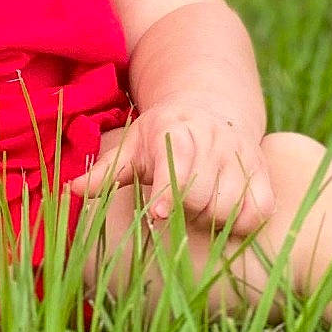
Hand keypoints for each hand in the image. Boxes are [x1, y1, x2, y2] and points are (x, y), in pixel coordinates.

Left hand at [69, 100, 275, 236]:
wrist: (209, 109)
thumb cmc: (161, 136)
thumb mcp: (130, 146)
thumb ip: (103, 172)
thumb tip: (69, 191)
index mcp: (176, 131)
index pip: (177, 168)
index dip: (168, 194)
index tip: (156, 213)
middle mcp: (213, 141)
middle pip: (202, 196)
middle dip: (184, 211)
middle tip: (172, 207)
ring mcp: (241, 156)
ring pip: (230, 207)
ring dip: (210, 219)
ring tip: (196, 209)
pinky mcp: (262, 172)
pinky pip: (258, 210)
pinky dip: (243, 221)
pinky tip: (225, 216)